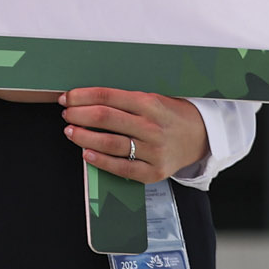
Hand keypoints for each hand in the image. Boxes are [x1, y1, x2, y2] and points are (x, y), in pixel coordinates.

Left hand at [59, 88, 208, 183]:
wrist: (202, 137)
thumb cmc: (172, 116)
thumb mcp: (155, 99)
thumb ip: (127, 101)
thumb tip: (88, 101)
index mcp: (151, 103)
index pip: (108, 97)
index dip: (82, 97)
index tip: (67, 98)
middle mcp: (151, 126)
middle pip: (105, 118)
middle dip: (79, 114)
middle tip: (66, 114)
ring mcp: (153, 150)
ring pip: (109, 143)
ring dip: (84, 137)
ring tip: (70, 131)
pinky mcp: (153, 171)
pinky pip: (120, 167)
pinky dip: (100, 160)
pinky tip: (86, 153)